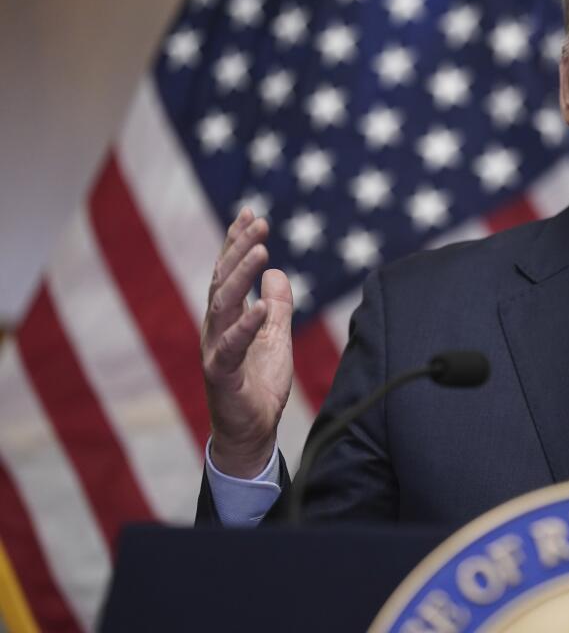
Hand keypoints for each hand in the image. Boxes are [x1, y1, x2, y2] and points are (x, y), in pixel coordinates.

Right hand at [200, 208, 293, 477]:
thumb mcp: (277, 336)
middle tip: (258, 222)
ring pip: (224, 304)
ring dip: (241, 275)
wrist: (251, 430)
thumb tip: (279, 274)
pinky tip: (262, 305)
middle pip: (223, 280)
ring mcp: (215, 349)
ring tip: (261, 250)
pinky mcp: (222, 373)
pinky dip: (248, 324)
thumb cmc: (260, 383)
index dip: (237, 242)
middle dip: (238, 248)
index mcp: (227, 317)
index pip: (229, 272)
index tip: (250, 213)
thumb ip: (277, 305)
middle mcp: (216, 327)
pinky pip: (233, 345)